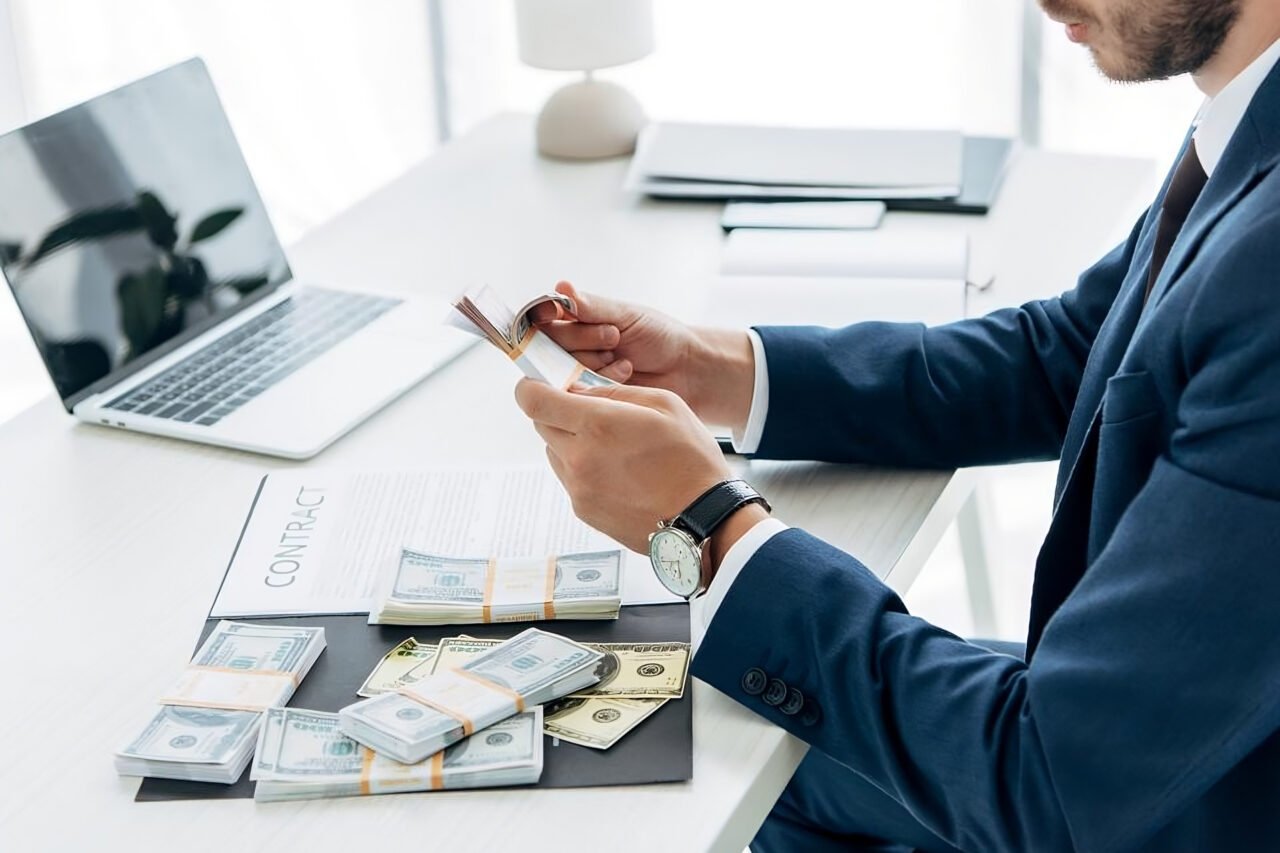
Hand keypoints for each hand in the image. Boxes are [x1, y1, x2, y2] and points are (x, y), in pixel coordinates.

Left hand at [514, 377, 731, 552]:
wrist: (704, 519)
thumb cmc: (691, 459)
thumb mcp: (664, 404)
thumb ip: (613, 392)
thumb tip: (579, 391)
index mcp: (597, 424)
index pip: (532, 400)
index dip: (531, 388)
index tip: (543, 386)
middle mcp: (579, 458)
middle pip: (541, 424)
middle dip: (558, 413)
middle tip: (592, 415)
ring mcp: (578, 488)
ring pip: (554, 452)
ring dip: (571, 442)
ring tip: (612, 447)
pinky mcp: (583, 511)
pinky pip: (570, 478)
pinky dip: (583, 469)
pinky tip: (618, 472)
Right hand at [531, 281, 755, 428]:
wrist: (685, 370)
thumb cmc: (659, 336)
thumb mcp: (626, 315)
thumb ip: (591, 307)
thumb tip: (561, 287)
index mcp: (577, 321)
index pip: (543, 318)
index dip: (544, 316)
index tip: (554, 314)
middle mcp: (571, 348)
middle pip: (548, 344)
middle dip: (581, 339)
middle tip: (613, 337)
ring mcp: (578, 374)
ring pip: (561, 368)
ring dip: (593, 361)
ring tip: (624, 358)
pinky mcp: (588, 399)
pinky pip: (578, 391)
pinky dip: (602, 380)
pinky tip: (625, 374)